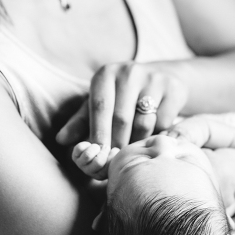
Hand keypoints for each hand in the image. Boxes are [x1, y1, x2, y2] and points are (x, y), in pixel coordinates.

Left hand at [56, 61, 188, 149]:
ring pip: (144, 123)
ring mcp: (153, 78)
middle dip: (117, 144)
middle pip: (121, 118)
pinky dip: (157, 135)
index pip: (99, 107)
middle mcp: (129, 71)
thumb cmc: (121, 96)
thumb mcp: (99, 103)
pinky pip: (163, 122)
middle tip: (115, 162)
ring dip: (137, 143)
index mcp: (106, 74)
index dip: (98, 134)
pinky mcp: (173, 88)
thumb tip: (61, 140)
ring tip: (133, 152)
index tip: (98, 156)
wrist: (160, 78)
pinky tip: (152, 139)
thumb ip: (80, 122)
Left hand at [71, 142, 118, 179]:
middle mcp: (89, 172)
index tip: (115, 150)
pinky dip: (86, 144)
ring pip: (88, 155)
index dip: (113, 156)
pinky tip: (90, 146)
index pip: (108, 168)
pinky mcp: (75, 156)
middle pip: (98, 162)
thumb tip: (120, 152)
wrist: (95, 153)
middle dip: (104, 151)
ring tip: (98, 147)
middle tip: (106, 147)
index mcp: (101, 175)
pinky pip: (79, 148)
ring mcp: (81, 164)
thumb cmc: (108, 155)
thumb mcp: (114, 156)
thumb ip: (116, 156)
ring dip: (95, 148)